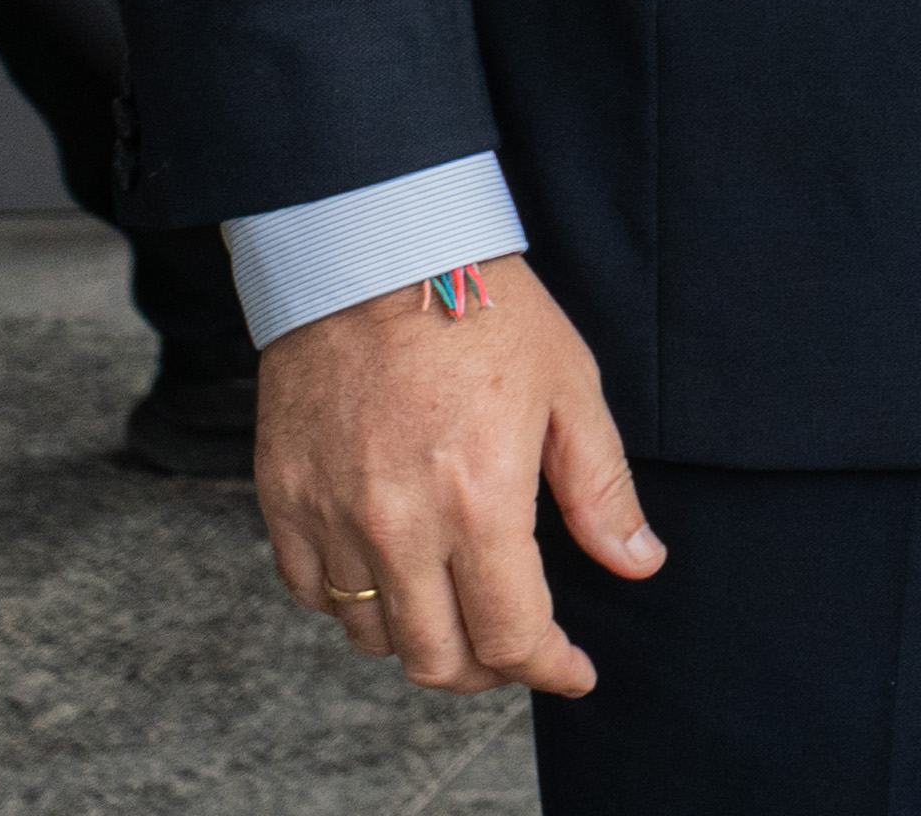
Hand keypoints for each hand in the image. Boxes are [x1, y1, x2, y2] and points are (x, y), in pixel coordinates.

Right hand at [258, 256, 652, 698]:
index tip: (573, 671)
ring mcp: (331, 517)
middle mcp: (397, 526)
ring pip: (371, 636)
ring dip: (420, 639)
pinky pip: (311, 594)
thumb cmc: (482, 309)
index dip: (550, 668)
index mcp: (479, 502)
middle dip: (487, 672)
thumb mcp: (570, 389)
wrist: (371, 249)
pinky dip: (353, 604)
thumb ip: (600, 490)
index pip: (511, 635)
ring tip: (456, 609)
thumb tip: (637, 563)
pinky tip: (391, 575)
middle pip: (435, 659)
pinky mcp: (283, 499)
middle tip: (516, 650)